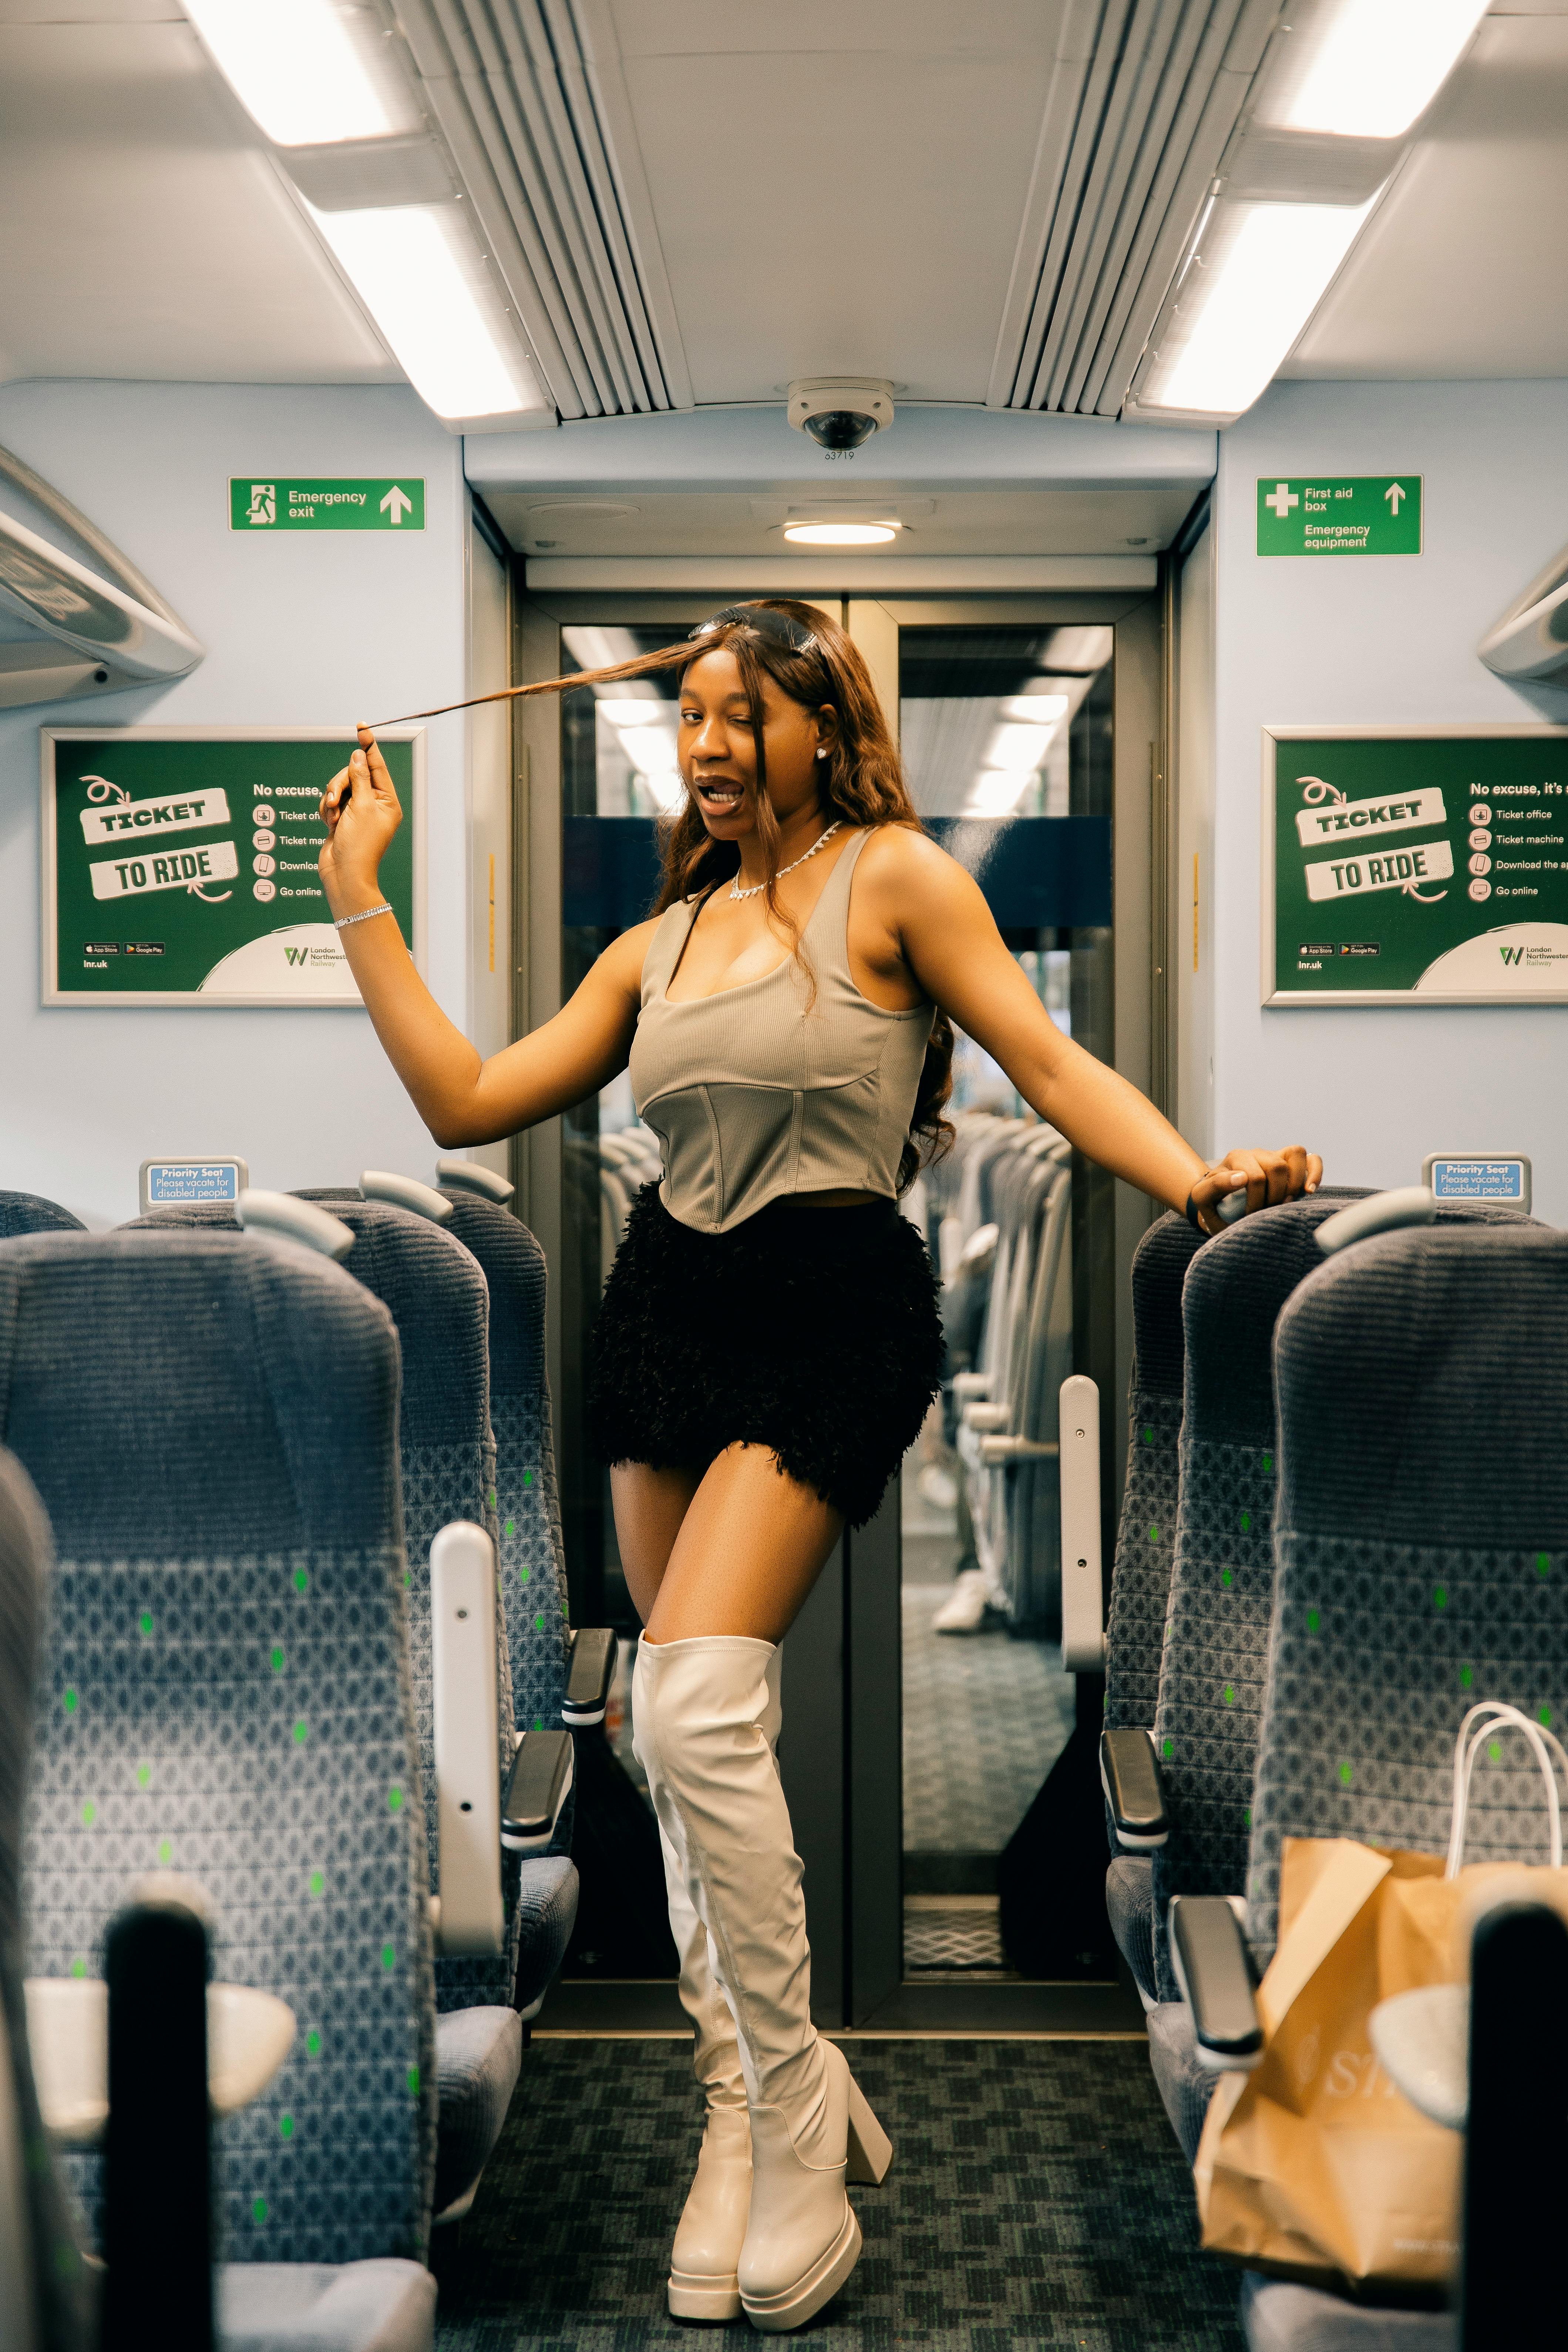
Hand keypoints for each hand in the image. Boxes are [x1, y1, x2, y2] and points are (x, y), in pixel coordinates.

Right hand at [319, 726, 401, 912]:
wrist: (343, 873)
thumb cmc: (358, 845)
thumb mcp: (360, 805)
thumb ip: (359, 777)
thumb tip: (359, 755)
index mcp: (387, 801)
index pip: (377, 766)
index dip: (368, 745)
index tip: (362, 726)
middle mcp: (374, 804)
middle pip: (353, 774)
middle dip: (340, 785)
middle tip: (337, 801)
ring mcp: (357, 811)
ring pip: (338, 787)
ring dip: (332, 800)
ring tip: (334, 819)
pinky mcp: (343, 818)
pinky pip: (330, 801)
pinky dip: (327, 811)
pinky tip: (331, 825)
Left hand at [1189, 1145, 1321, 1234]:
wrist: (1219, 1200)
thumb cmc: (1212, 1201)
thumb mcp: (1203, 1197)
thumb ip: (1216, 1187)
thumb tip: (1242, 1178)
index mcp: (1235, 1158)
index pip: (1255, 1177)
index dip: (1256, 1201)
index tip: (1248, 1216)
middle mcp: (1256, 1153)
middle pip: (1277, 1167)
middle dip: (1274, 1195)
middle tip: (1265, 1212)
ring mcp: (1275, 1156)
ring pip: (1295, 1156)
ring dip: (1293, 1185)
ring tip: (1282, 1203)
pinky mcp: (1290, 1164)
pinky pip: (1310, 1159)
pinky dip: (1314, 1173)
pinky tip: (1308, 1191)